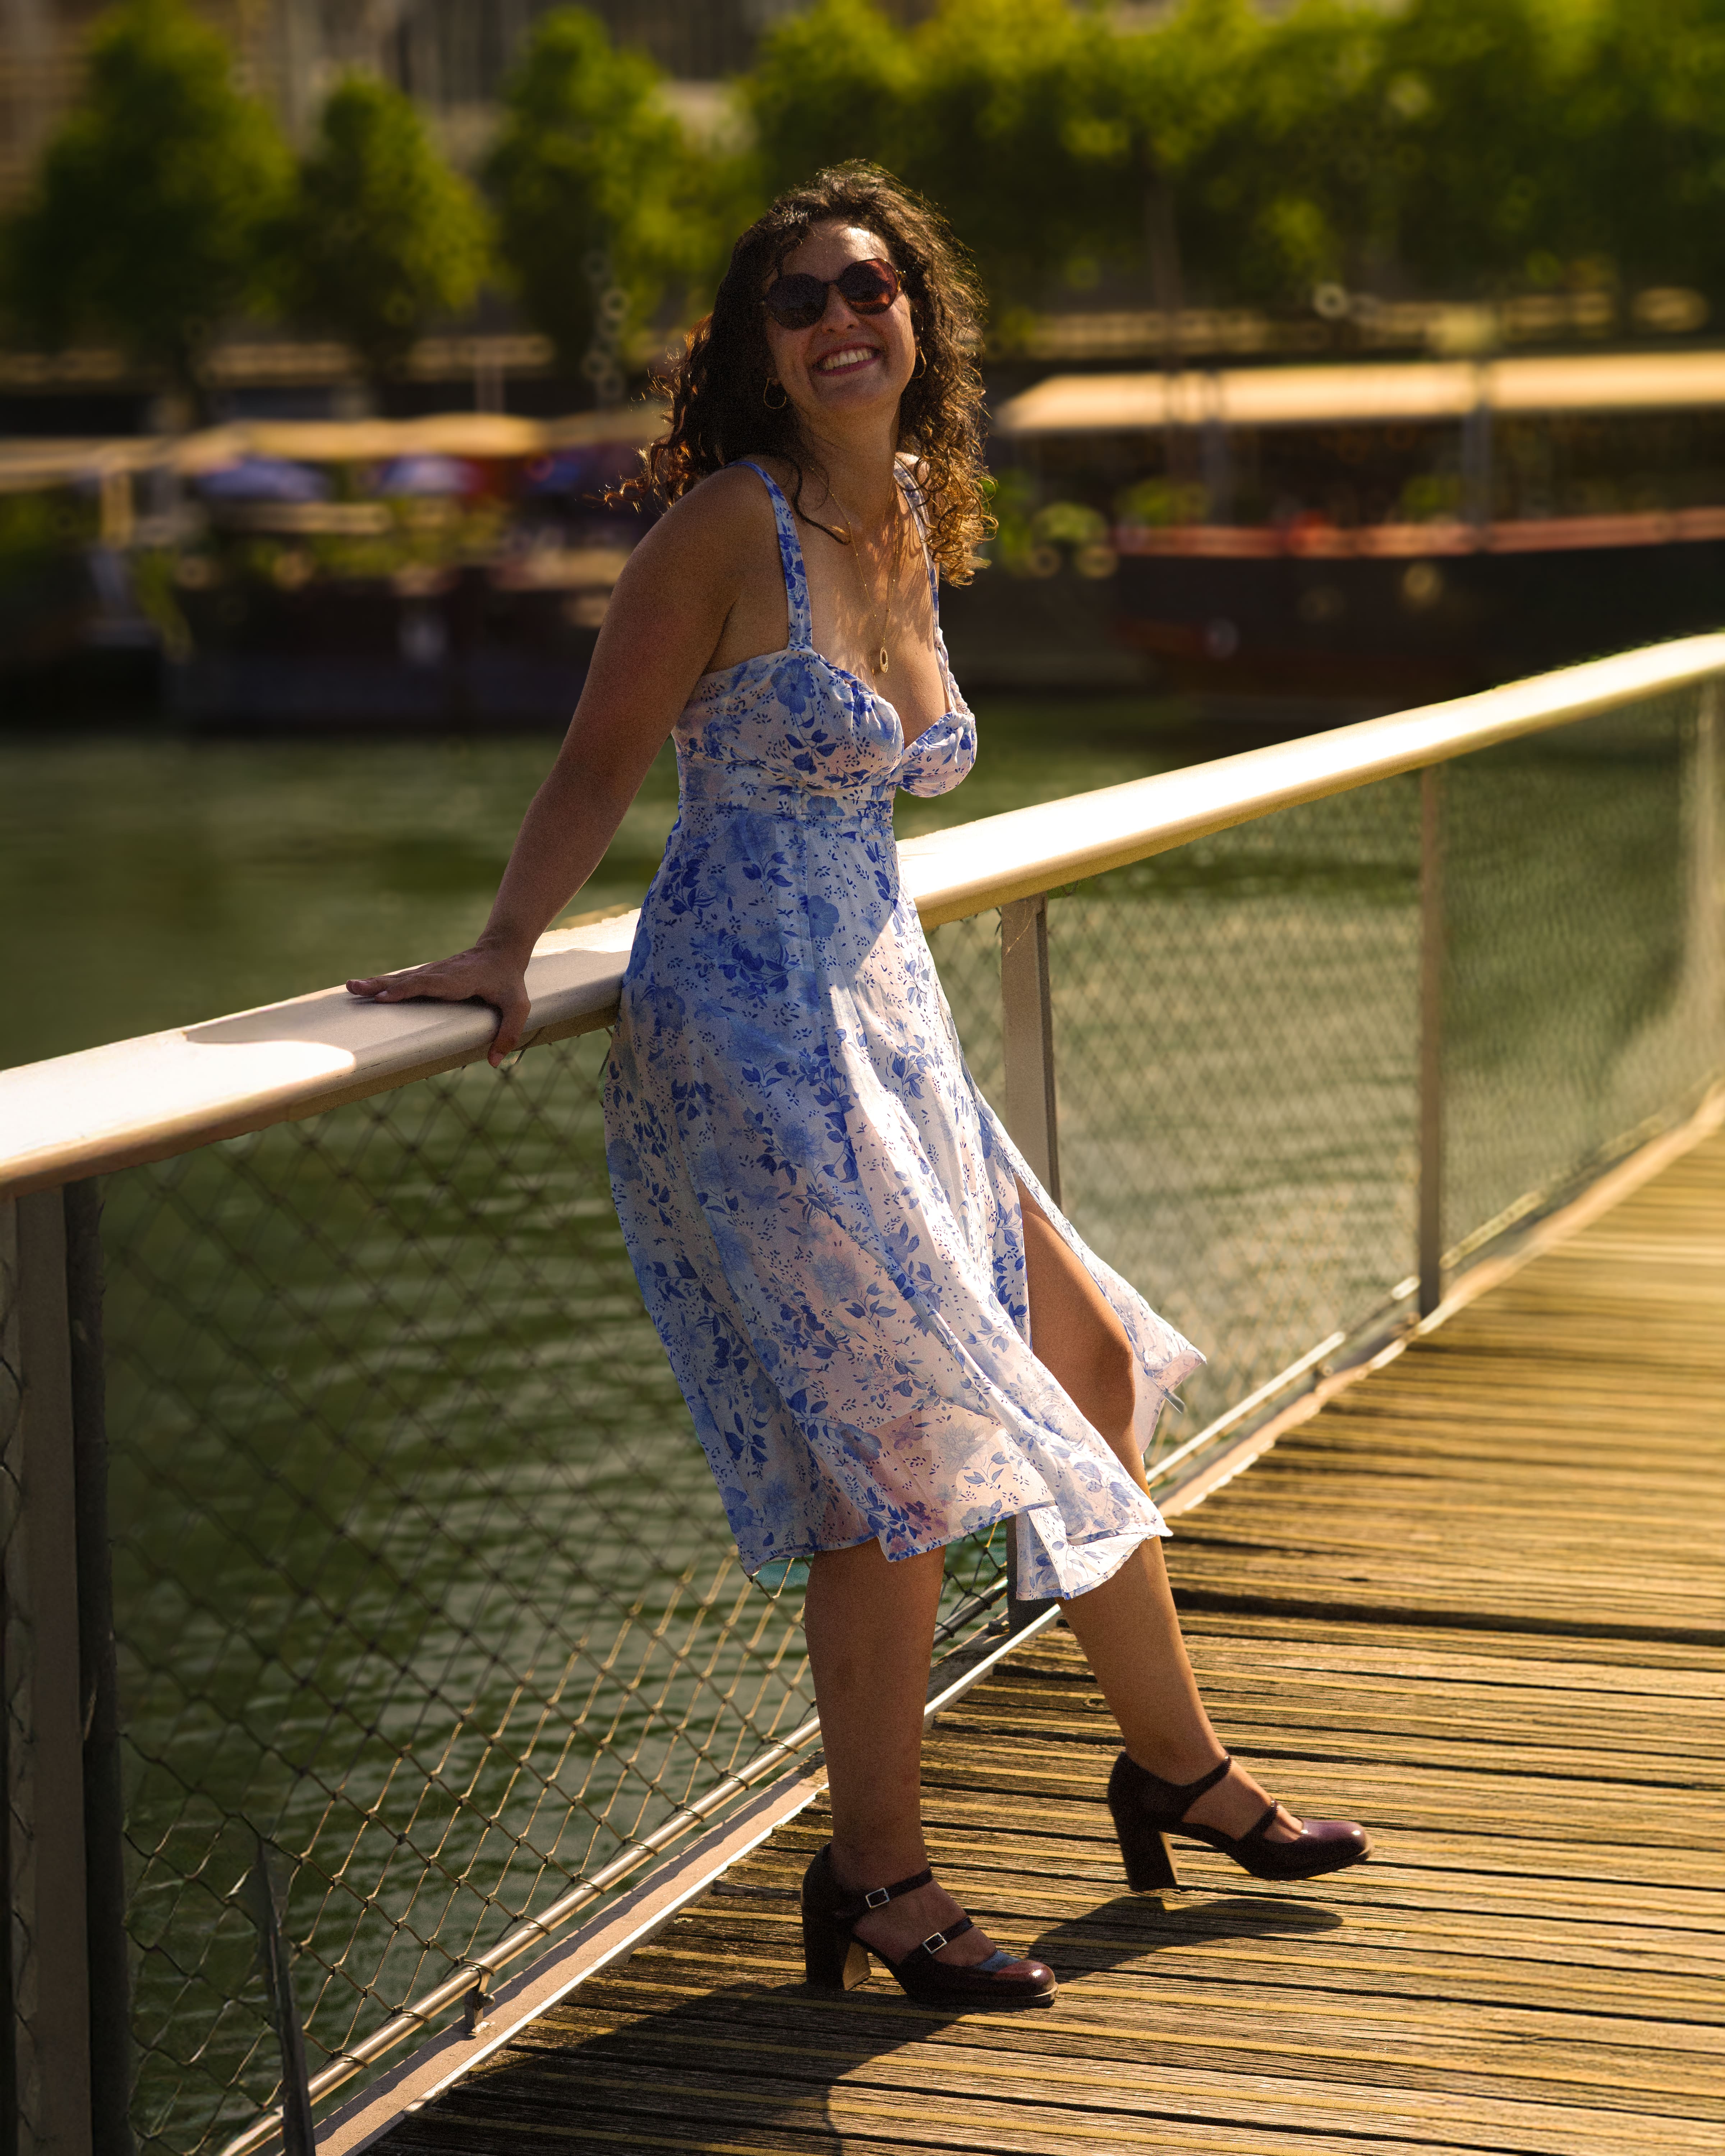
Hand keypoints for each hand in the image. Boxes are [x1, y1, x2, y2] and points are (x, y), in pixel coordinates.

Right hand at [346, 946, 531, 1068]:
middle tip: (354, 988)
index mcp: (459, 979)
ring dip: (376, 983)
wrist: (502, 949)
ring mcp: (433, 972)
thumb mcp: (518, 1006)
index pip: (429, 984)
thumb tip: (495, 1062)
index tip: (384, 997)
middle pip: (407, 979)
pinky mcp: (430, 974)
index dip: (406, 990)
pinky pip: (404, 979)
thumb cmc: (510, 980)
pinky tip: (366, 987)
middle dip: (381, 985)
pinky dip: (384, 983)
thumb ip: (509, 1032)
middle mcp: (441, 973)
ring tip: (351, 987)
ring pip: (402, 978)